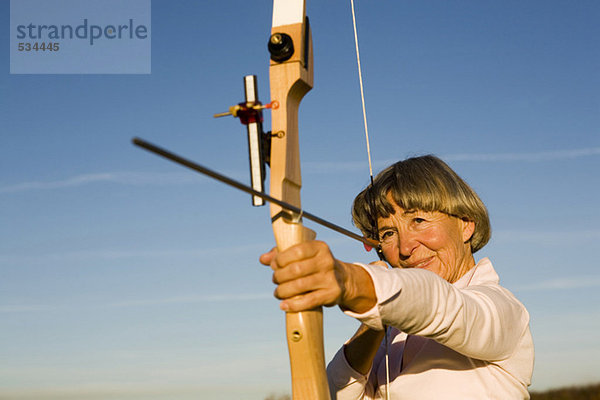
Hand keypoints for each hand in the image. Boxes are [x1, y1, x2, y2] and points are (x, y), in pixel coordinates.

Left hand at [259, 241, 376, 312]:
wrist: (343, 280)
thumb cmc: (315, 265)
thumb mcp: (303, 255)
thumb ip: (282, 254)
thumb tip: (263, 259)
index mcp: (319, 247)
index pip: (297, 251)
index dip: (281, 259)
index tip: (274, 265)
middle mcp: (326, 261)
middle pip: (296, 270)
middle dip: (280, 276)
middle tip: (275, 280)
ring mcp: (330, 278)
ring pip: (300, 286)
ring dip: (283, 291)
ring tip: (278, 292)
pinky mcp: (331, 294)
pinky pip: (309, 301)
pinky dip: (294, 304)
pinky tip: (284, 305)